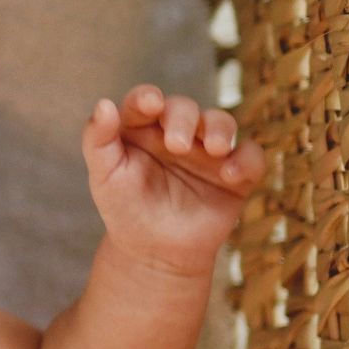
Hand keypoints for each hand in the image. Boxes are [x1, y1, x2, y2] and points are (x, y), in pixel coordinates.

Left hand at [80, 84, 264, 276]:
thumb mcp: (104, 175)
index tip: (150, 104)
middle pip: (184, 108)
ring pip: (221, 122)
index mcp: (142, 126)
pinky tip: (231, 175)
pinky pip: (251, 155)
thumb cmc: (125, 207)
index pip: (145, 100)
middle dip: (183, 119)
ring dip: (219, 129)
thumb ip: (98, 140)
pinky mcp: (235, 173)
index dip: (147, 97)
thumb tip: (103, 104)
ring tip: (214, 149)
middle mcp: (176, 131)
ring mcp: (207, 150)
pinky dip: (246, 160)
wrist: (154, 251)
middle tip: (177, 145)